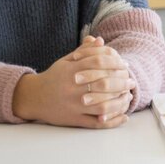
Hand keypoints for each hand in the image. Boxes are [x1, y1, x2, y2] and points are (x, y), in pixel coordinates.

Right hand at [13, 36, 132, 128]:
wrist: (32, 98)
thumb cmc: (54, 77)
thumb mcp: (66, 61)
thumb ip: (84, 52)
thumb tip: (101, 40)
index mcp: (71, 70)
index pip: (98, 62)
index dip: (115, 62)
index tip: (126, 65)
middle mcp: (72, 88)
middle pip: (103, 83)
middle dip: (121, 82)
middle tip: (131, 81)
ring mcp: (73, 105)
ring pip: (102, 105)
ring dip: (120, 101)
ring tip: (129, 97)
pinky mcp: (74, 120)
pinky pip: (96, 122)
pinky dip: (112, 121)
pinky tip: (124, 117)